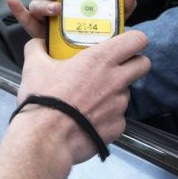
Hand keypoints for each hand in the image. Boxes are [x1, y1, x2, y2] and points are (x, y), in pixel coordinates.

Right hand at [5, 0, 138, 37]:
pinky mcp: (39, 34)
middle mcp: (54, 2)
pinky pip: (25, 20)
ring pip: (35, 2)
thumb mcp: (112, 20)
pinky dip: (17, 10)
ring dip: (41, 0)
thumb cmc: (99, 39)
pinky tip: (12, 1)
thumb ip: (120, 5)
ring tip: (54, 7)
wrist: (90, 70)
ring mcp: (45, 17)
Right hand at [15, 30, 150, 164]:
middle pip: (143, 64)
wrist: (46, 139)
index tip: (124, 42)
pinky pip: (118, 116)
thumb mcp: (34, 66)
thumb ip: (37, 47)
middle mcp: (116, 80)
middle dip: (134, 63)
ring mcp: (119, 105)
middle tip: (115, 66)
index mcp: (100, 59)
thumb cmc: (43, 100)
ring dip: (115, 92)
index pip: (137, 40)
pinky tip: (89, 118)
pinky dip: (107, 116)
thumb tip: (38, 43)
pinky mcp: (118, 126)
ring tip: (91, 98)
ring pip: (127, 92)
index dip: (134, 40)